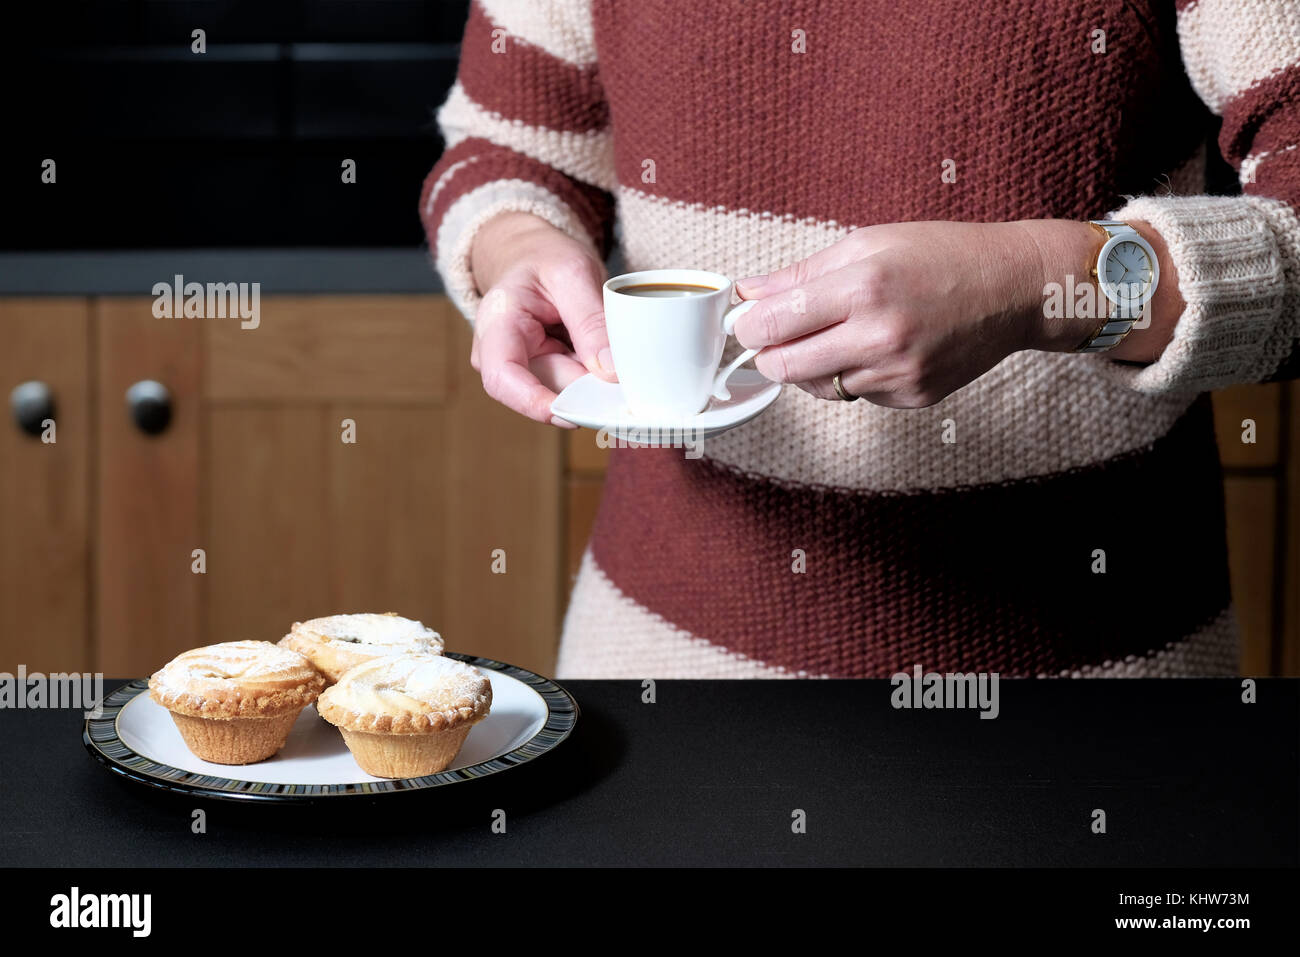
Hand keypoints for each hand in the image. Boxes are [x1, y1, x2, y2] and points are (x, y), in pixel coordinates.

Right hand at [468, 211, 614, 425]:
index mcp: (497, 323)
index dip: (535, 403)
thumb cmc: (546, 260)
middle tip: (622, 364)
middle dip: (587, 384)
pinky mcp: (540, 377)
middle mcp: (498, 354)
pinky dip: (592, 377)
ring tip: (605, 343)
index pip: (503, 378)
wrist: (534, 258)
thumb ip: (591, 321)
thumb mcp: (573, 273)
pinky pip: (573, 389)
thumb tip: (609, 373)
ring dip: (592, 378)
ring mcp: (518, 369)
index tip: (575, 414)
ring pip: (565, 393)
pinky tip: (598, 354)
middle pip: (546, 389)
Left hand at [732, 219, 1174, 406]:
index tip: (748, 324)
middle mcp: (879, 335)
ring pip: (819, 388)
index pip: (773, 325)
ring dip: (813, 367)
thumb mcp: (868, 244)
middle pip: (784, 368)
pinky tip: (877, 349)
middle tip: (776, 340)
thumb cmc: (941, 256)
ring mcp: (898, 372)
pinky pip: (858, 396)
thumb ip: (802, 274)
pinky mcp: (913, 396)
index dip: (749, 328)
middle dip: (770, 355)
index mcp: (862, 287)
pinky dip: (855, 376)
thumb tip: (748, 294)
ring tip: (837, 335)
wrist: (1014, 288)